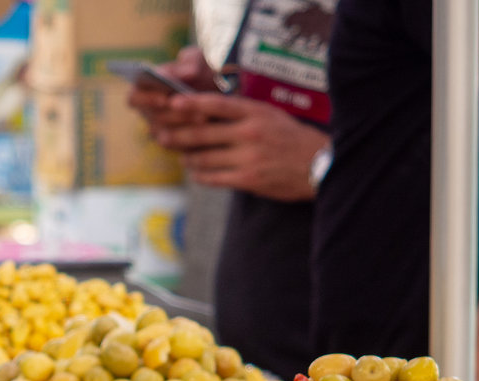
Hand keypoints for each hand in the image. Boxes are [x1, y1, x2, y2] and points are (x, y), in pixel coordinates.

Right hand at [127, 46, 221, 136]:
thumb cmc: (203, 69)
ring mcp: (160, 130)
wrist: (223, 89)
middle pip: (153, 118)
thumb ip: (192, 62)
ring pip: (165, 135)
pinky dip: (192, 139)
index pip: (134, 97)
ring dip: (185, 126)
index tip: (165, 98)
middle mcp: (148, 111)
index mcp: (144, 88)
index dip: (146, 99)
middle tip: (193, 111)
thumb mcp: (200, 59)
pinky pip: (178, 147)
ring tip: (205, 118)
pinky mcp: (175, 144)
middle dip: (174, 114)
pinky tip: (207, 130)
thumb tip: (187, 73)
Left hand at [155, 94, 328, 201]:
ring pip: (203, 157)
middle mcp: (250, 133)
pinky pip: (212, 177)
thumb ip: (241, 113)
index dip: (191, 103)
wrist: (318, 165)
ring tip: (180, 156)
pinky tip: (195, 171)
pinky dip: (199, 174)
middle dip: (177, 135)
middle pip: (202, 133)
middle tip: (160, 136)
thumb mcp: (270, 116)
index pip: (217, 103)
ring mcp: (248, 158)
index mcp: (256, 113)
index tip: (172, 103)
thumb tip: (205, 112)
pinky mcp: (247, 180)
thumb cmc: (290, 138)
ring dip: (187, 157)